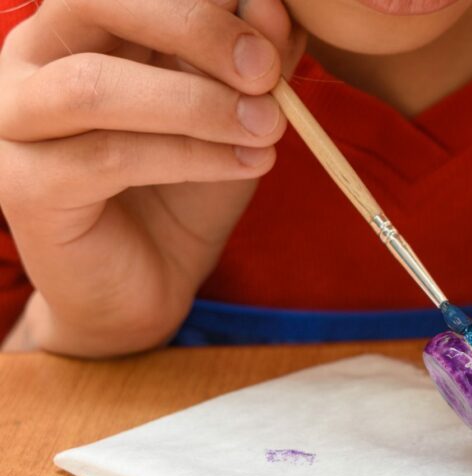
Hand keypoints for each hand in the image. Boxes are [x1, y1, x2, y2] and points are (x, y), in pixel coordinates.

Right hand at [0, 0, 304, 354]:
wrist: (147, 282)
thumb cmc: (187, 183)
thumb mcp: (236, 110)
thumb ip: (255, 58)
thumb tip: (274, 3)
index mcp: (83, 23)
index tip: (276, 23)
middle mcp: (32, 56)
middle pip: (92, 0)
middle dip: (194, 26)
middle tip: (266, 70)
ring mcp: (14, 119)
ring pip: (93, 86)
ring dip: (197, 103)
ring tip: (269, 127)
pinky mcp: (21, 185)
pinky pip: (108, 156)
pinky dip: (191, 155)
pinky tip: (251, 164)